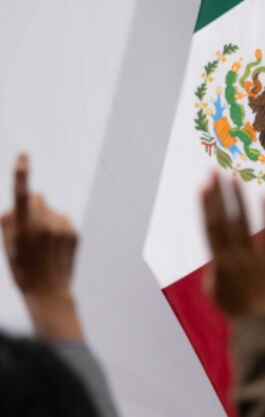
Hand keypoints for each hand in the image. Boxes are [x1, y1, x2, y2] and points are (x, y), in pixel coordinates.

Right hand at [0, 155, 82, 339]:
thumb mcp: (8, 247)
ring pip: (50, 209)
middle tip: (28, 229)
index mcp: (23, 227)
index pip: (21, 195)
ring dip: (45, 218)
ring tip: (42, 242)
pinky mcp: (74, 232)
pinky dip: (57, 227)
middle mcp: (44, 224)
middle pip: (37, 197)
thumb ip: (8, 222)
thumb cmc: (23, 268)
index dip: (21, 174)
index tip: (23, 156)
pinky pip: (62, 219)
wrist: (48, 291)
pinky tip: (54, 246)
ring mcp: (62, 228)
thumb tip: (13, 207)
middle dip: (31, 206)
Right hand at [201, 174, 264, 318]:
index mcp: (218, 263)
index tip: (202, 185)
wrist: (263, 325)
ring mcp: (255, 255)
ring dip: (238, 198)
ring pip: (245, 221)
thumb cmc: (236, 310)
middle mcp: (235, 255)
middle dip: (218, 194)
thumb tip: (215, 255)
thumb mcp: (215, 292)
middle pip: (225, 218)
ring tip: (234, 177)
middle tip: (213, 171)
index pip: (210, 227)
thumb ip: (213, 270)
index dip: (206, 206)